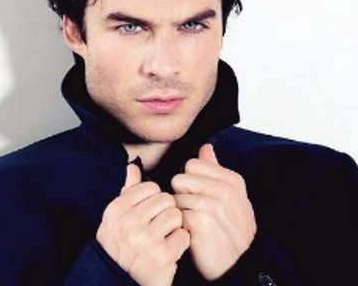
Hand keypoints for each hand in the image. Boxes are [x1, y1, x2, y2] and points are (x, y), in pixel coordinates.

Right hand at [96, 164, 189, 285]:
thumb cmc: (120, 247)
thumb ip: (127, 191)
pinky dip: (180, 243)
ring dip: (174, 227)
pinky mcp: (162, 255)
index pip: (151, 187)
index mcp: (117, 209)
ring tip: (162, 237)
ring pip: (176, 215)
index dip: (154, 199)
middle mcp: (129, 222)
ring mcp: (145, 239)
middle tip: (157, 227)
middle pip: (166, 199)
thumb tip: (133, 166)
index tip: (149, 213)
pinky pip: (184, 235)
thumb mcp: (116, 219)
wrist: (118, 283)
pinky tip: (169, 250)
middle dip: (166, 212)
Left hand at [171, 144, 256, 280]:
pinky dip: (179, 223)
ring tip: (195, 222)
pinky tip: (192, 232)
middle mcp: (223, 190)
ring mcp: (212, 205)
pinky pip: (175, 212)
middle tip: (196, 210)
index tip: (199, 194)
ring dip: (180, 210)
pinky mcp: (199, 222)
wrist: (237, 264)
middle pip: (180, 178)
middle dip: (183, 194)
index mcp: (231, 180)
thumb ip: (215, 169)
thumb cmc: (230, 228)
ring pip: (175, 196)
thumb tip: (205, 147)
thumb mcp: (231, 195)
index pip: (192, 163)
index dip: (190, 179)